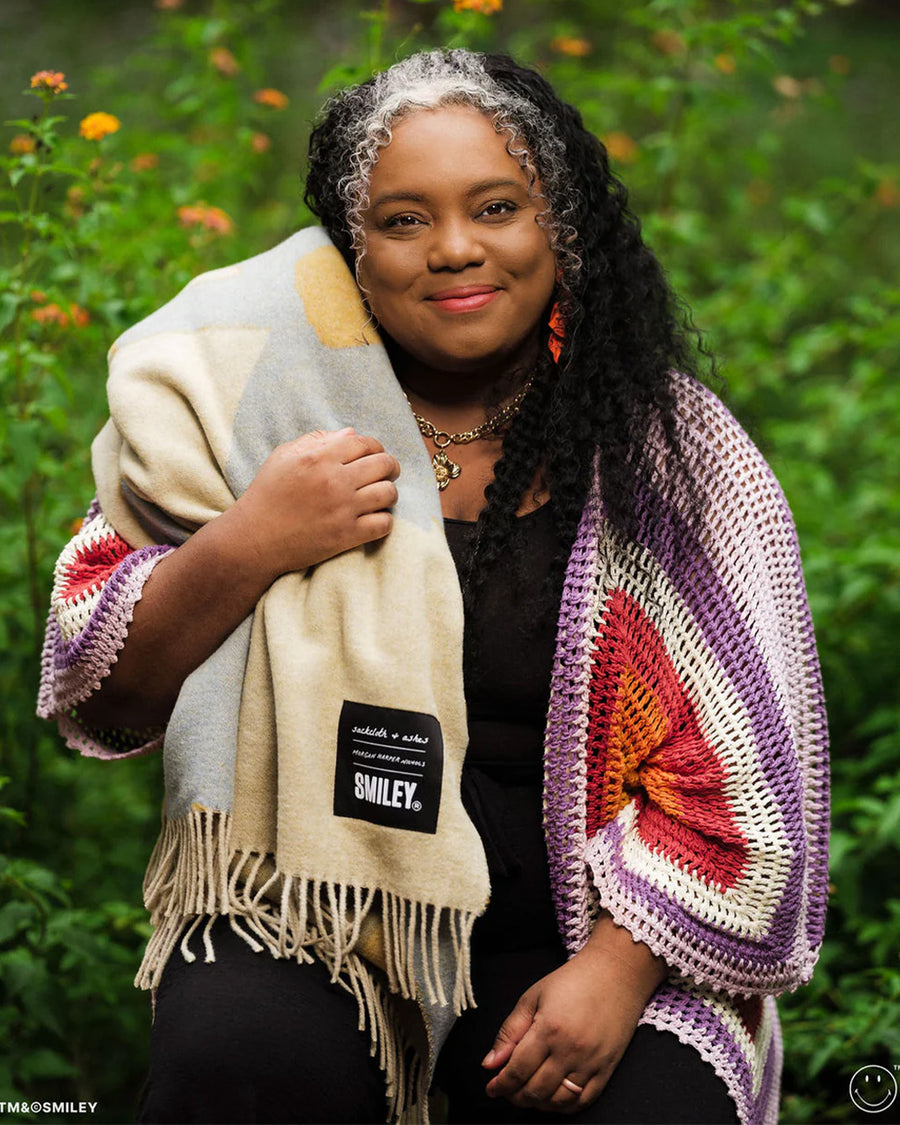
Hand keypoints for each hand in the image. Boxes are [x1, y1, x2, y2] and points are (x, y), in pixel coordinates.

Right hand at [228, 428, 399, 580]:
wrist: (254, 538)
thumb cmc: (266, 494)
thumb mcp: (283, 457)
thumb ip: (316, 440)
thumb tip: (350, 433)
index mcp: (318, 458)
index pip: (364, 443)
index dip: (374, 446)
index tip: (373, 454)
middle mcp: (334, 481)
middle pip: (384, 464)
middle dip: (390, 466)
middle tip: (386, 472)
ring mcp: (343, 509)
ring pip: (388, 493)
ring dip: (389, 492)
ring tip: (381, 495)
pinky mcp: (346, 536)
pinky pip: (384, 524)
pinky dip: (385, 520)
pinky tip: (374, 518)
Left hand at [482, 915, 665, 1113]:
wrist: (615, 973)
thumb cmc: (571, 981)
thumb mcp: (533, 997)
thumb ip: (510, 1031)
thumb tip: (490, 1063)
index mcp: (549, 1029)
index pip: (518, 1070)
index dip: (501, 1084)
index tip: (491, 1088)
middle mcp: (571, 1050)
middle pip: (536, 1090)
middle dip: (515, 1096)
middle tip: (507, 1090)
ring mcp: (591, 1063)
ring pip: (558, 1101)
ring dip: (537, 1103)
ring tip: (527, 1093)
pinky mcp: (607, 1069)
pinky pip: (583, 1101)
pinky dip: (564, 1107)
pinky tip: (552, 1098)